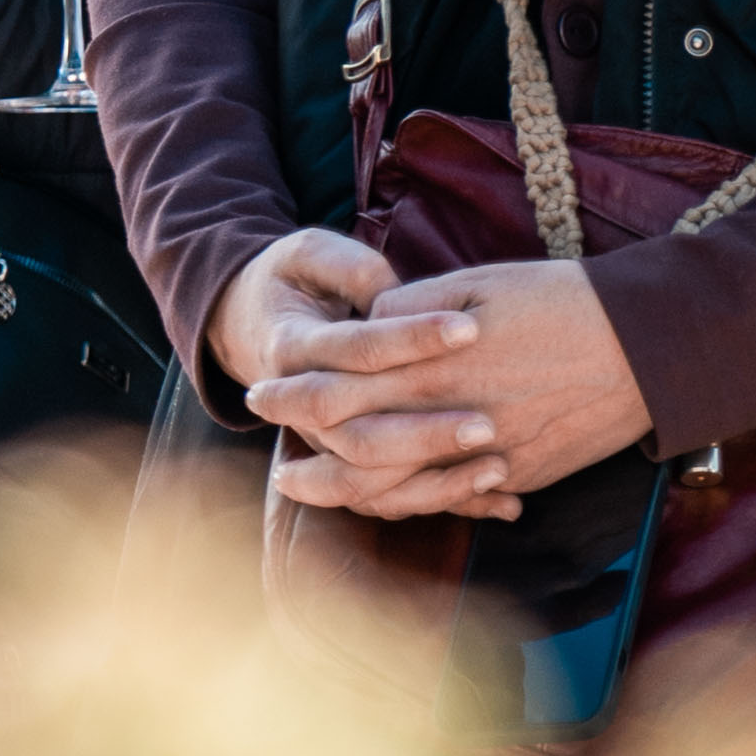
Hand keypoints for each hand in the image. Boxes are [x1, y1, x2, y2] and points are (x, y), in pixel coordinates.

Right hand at [218, 230, 488, 516]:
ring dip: (436, 481)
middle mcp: (302, 408)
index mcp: (291, 347)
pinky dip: (448, 502)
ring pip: (370, 484)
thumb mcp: (310, 253)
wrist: (251, 323)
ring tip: (499, 464)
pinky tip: (504, 500)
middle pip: (356, 437)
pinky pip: (393, 501)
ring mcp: (322, 444)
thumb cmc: (295, 280)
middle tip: (486, 422)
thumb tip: (392, 295)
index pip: (353, 351)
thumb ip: (350, 268)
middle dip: (423, 432)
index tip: (471, 329)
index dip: (409, 339)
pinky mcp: (347, 464)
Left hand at [223, 232, 648, 518]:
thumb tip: (364, 323)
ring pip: (400, 493)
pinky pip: (456, 502)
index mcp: (429, 365)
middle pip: (354, 455)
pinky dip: (418, 504)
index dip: (291, 397)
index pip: (334, 391)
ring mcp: (489, 455)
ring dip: (350, 496)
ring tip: (317, 492)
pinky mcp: (523, 475)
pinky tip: (391, 500)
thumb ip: (408, 310)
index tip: (261, 397)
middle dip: (306, 462)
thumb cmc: (560, 300)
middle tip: (277, 463)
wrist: (649, 344)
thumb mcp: (475, 284)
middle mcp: (451, 418)